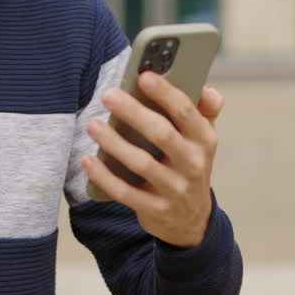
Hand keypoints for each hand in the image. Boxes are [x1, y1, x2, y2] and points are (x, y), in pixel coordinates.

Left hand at [82, 72, 224, 247]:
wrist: (191, 219)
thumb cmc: (188, 165)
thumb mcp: (202, 139)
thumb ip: (203, 111)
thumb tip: (206, 88)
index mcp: (204, 139)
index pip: (186, 111)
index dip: (165, 93)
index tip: (143, 75)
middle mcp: (193, 164)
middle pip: (162, 134)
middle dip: (133, 112)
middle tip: (108, 95)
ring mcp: (176, 189)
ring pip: (141, 164)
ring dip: (114, 143)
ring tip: (93, 125)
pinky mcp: (157, 210)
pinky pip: (126, 193)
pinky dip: (105, 177)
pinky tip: (89, 160)